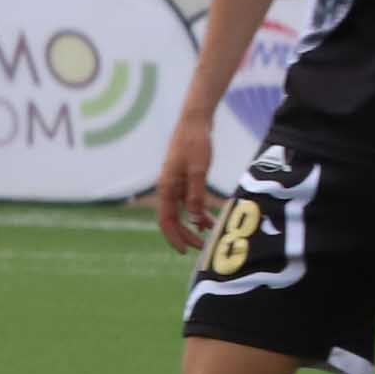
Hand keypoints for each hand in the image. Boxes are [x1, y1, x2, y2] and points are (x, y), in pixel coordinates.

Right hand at [153, 109, 219, 253]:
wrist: (194, 122)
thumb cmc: (195, 144)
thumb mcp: (198, 171)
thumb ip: (196, 196)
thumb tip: (195, 221)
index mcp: (166, 187)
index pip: (166, 220)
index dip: (174, 237)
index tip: (184, 252)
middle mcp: (168, 187)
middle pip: (172, 218)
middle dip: (184, 234)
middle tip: (201, 248)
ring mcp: (175, 182)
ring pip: (181, 211)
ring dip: (192, 224)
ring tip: (209, 235)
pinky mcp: (183, 177)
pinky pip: (188, 201)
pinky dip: (197, 212)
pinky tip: (208, 218)